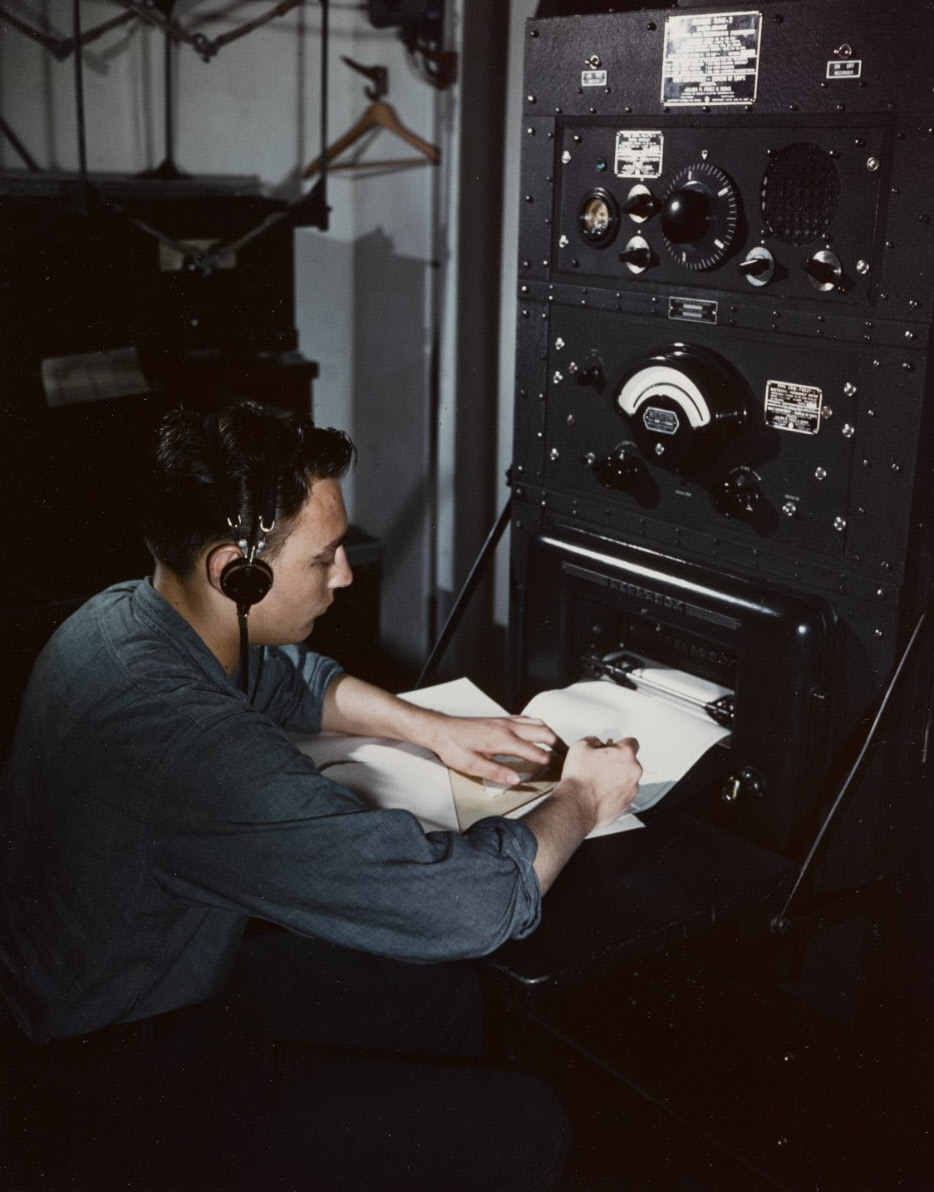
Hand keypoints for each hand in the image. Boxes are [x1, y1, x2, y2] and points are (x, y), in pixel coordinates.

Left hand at [421, 713, 560, 785]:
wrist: (440, 729)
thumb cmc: (453, 747)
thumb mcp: (472, 766)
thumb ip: (496, 773)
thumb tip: (517, 781)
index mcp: (504, 740)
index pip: (536, 752)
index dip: (551, 763)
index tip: (561, 771)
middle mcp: (508, 727)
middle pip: (544, 732)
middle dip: (559, 745)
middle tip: (568, 757)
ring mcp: (505, 721)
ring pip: (537, 722)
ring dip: (550, 734)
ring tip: (558, 747)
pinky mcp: (500, 719)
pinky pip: (526, 719)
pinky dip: (538, 726)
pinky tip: (537, 733)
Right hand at [557, 736, 641, 829]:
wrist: (576, 805)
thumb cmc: (579, 776)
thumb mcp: (580, 746)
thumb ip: (594, 740)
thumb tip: (598, 744)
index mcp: (626, 754)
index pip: (632, 742)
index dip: (619, 744)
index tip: (611, 749)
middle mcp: (634, 771)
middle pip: (630, 762)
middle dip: (617, 762)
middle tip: (599, 766)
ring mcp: (632, 789)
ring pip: (627, 779)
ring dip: (616, 778)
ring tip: (596, 782)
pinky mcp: (626, 804)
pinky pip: (622, 794)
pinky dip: (613, 793)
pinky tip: (598, 793)